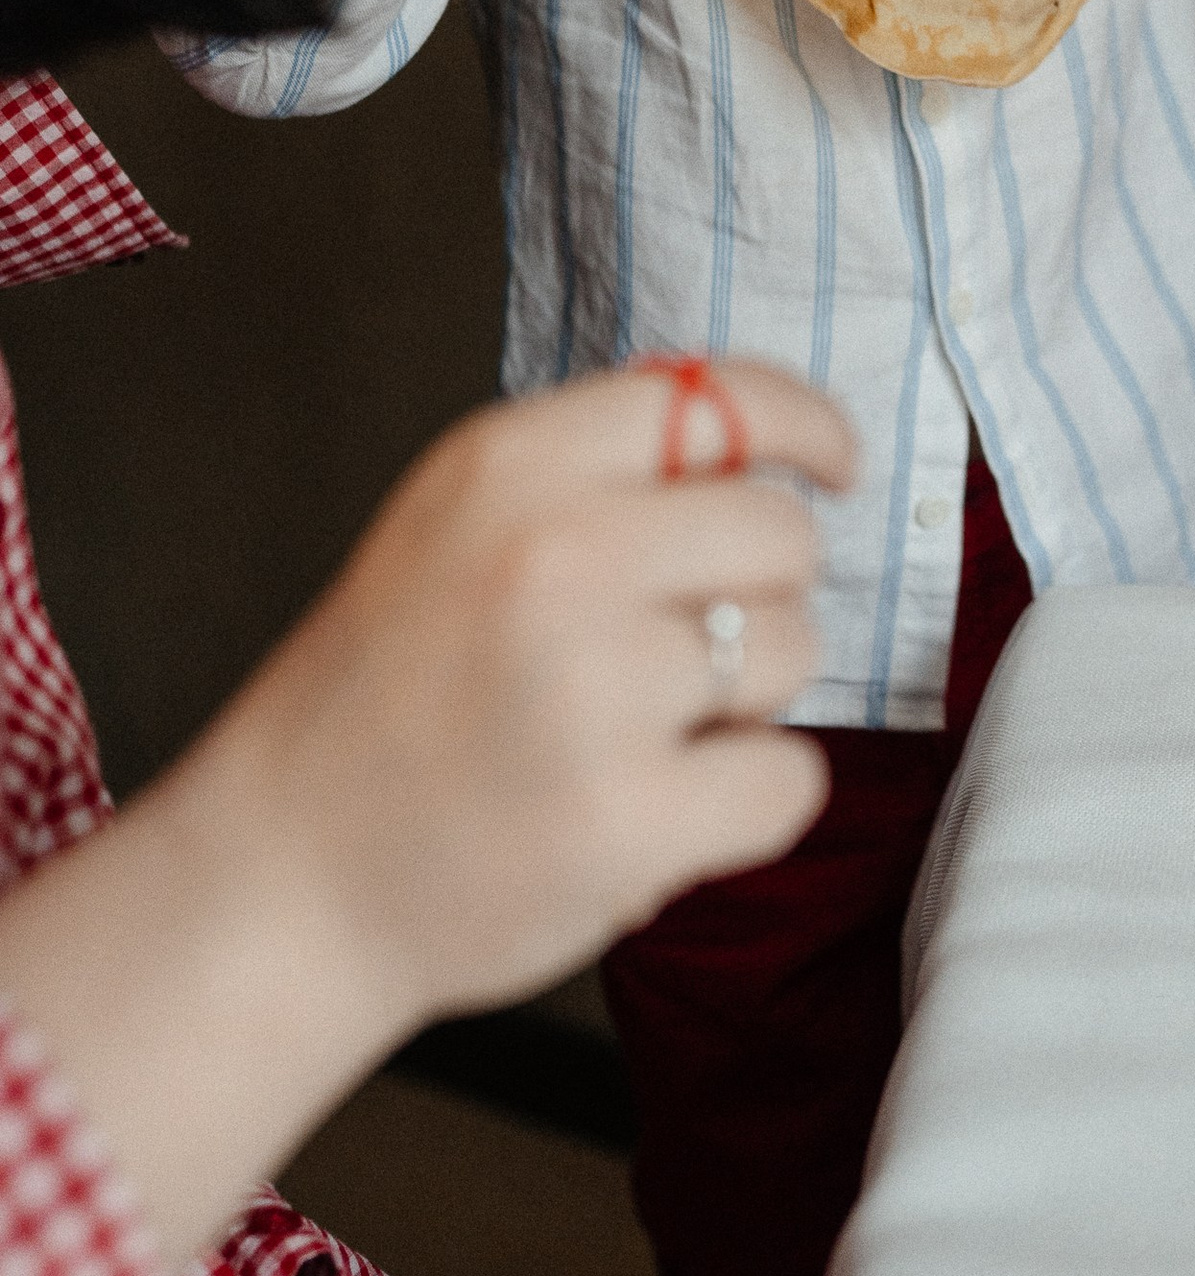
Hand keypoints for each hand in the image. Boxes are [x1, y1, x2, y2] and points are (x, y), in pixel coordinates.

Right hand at [0, 357, 853, 1264]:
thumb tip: (756, 425)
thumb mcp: (453, 523)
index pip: (724, 397)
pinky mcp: (628, 819)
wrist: (282, 879)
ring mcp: (593, 691)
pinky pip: (791, 779)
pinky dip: (748, 803)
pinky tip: (660, 809)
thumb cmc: (387, 700)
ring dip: (745, 701)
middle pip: (781, 532)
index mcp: (512, 466)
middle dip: (758, 593)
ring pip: (796, 652)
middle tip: (671, 651)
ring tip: (634, 734)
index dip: (806, 429)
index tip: (831, 466)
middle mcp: (555, 558)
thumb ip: (591, 469)